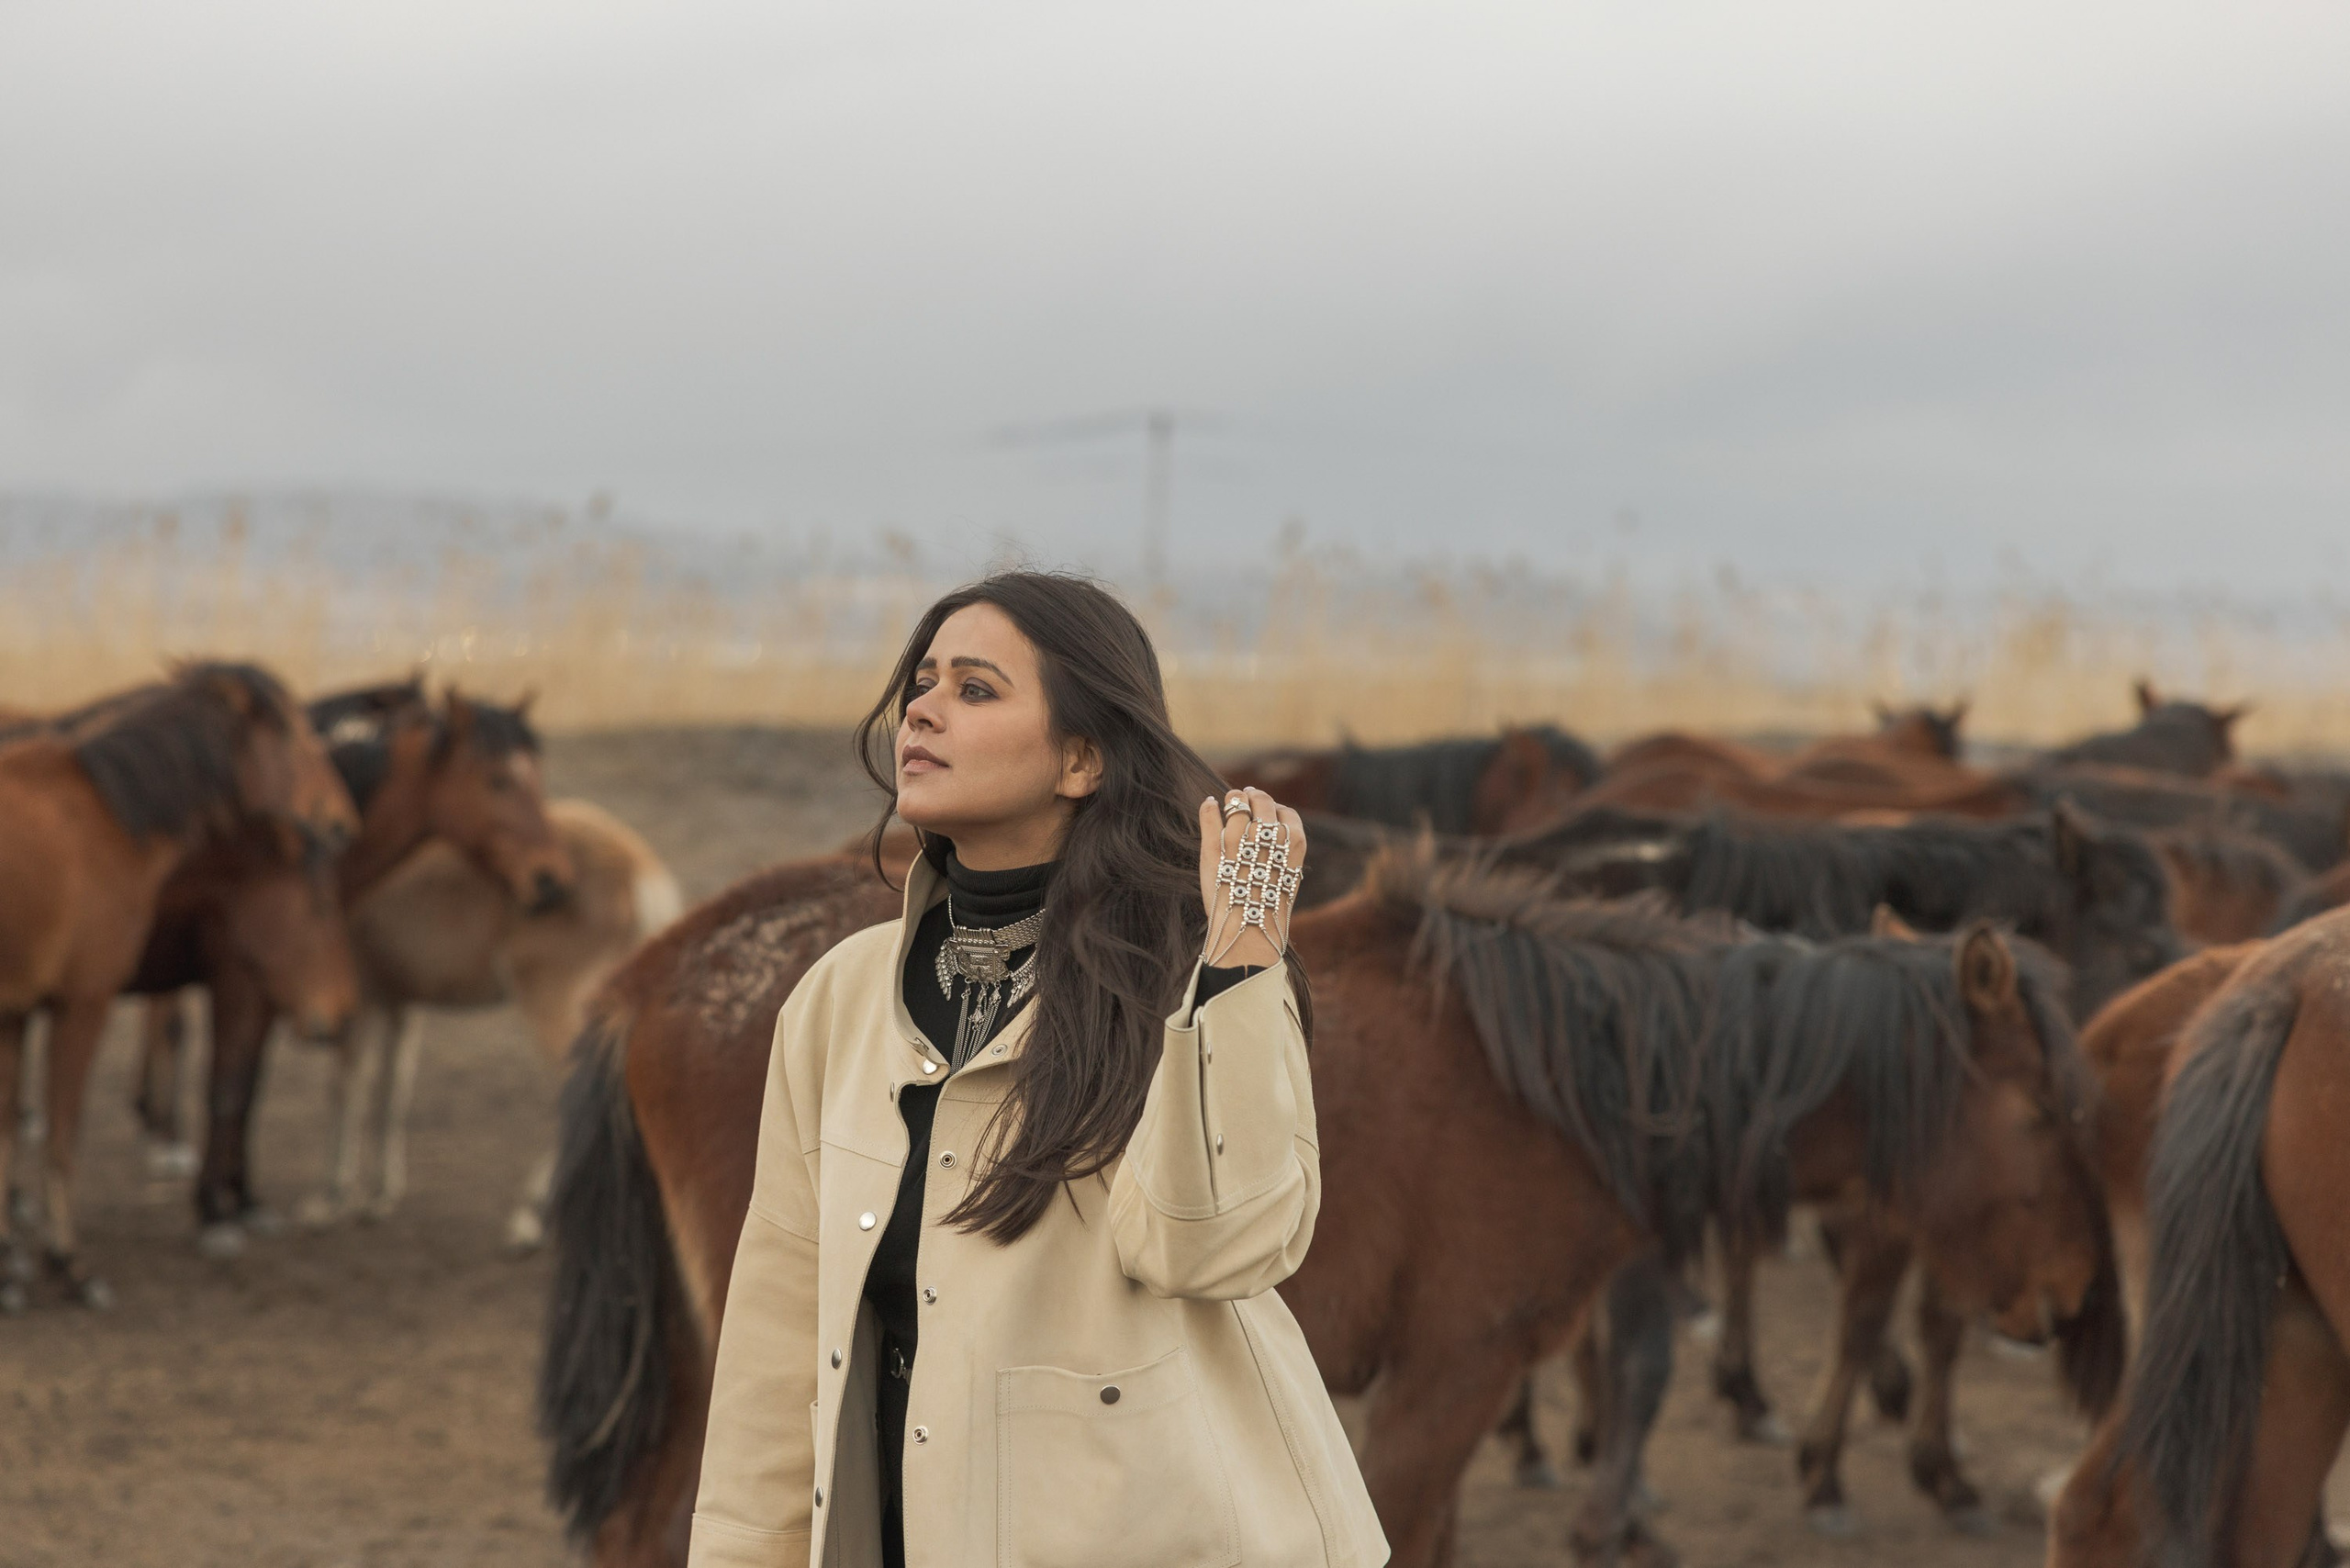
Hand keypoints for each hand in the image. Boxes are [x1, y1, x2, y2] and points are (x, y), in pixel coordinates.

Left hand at [1197, 787, 1307, 968]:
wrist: (1247, 932)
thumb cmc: (1270, 906)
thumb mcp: (1289, 875)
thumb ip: (1285, 846)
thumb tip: (1276, 819)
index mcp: (1292, 842)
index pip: (1284, 811)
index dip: (1275, 809)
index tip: (1266, 814)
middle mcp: (1266, 835)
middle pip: (1261, 800)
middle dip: (1254, 796)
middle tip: (1246, 798)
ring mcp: (1237, 838)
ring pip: (1235, 801)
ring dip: (1233, 799)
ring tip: (1229, 804)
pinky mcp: (1212, 846)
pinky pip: (1208, 813)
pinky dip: (1208, 806)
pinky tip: (1209, 804)